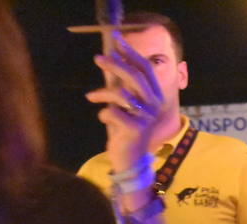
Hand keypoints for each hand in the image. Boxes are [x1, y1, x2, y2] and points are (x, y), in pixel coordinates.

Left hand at [86, 34, 165, 169]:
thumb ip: (123, 86)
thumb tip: (111, 60)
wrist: (131, 159)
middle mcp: (154, 105)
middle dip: (114, 65)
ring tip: (91, 96)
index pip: (145, 69)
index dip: (131, 53)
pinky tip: (103, 119)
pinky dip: (103, 114)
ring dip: (101, 93)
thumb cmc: (125, 129)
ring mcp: (146, 117)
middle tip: (97, 58)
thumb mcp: (126, 105)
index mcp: (156, 96)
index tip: (117, 40)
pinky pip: (112, 112)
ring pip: (120, 94)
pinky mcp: (135, 130)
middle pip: (134, 77)